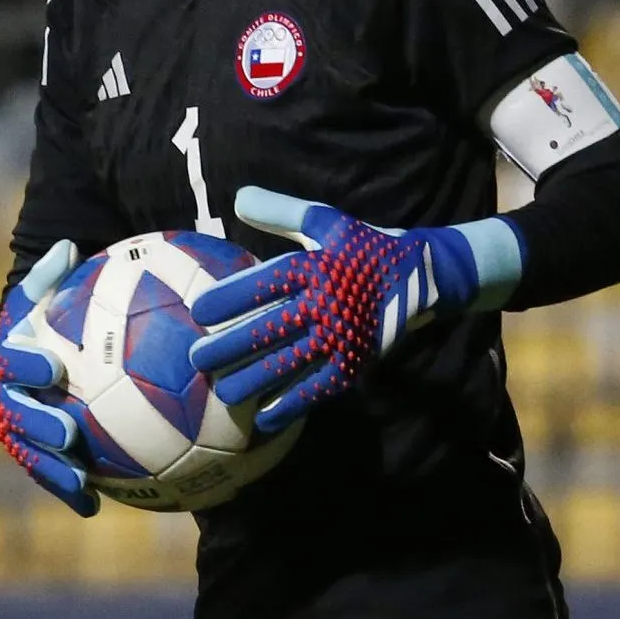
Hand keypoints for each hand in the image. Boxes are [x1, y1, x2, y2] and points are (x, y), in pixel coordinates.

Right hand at [0, 240, 99, 516]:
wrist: (28, 355)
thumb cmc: (43, 320)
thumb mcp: (43, 296)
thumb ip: (50, 277)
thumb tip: (67, 247)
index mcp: (1, 357)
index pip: (8, 360)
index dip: (27, 365)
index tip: (53, 367)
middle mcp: (0, 397)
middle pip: (13, 415)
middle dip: (37, 425)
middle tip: (68, 431)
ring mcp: (12, 430)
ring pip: (27, 452)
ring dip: (52, 468)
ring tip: (80, 478)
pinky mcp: (29, 455)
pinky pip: (46, 475)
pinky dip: (67, 490)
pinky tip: (94, 507)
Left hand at [188, 188, 523, 432]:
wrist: (423, 276)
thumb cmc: (363, 248)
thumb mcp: (328, 222)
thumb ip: (282, 211)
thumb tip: (238, 199)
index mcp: (316, 266)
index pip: (265, 283)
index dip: (229, 298)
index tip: (198, 313)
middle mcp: (326, 302)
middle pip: (269, 329)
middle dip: (229, 347)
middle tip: (196, 360)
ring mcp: (342, 336)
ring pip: (291, 363)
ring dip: (254, 381)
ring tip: (223, 393)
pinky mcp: (357, 361)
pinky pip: (320, 387)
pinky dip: (292, 405)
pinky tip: (264, 419)